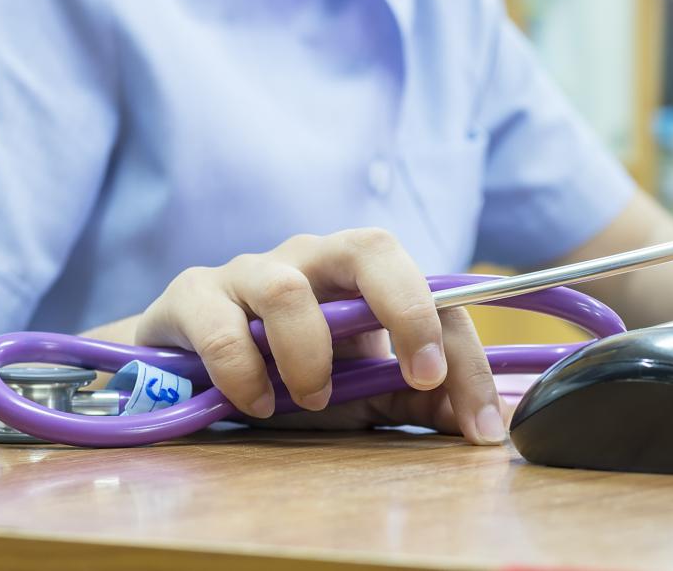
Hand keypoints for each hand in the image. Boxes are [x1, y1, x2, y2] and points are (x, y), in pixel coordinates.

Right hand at [134, 229, 507, 443]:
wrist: (184, 367)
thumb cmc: (283, 373)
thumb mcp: (362, 391)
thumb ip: (420, 401)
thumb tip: (489, 422)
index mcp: (363, 278)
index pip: (434, 295)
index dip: (464, 357)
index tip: (479, 425)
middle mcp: (311, 259)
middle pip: (371, 247)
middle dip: (407, 310)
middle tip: (418, 376)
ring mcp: (249, 272)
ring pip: (287, 290)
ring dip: (308, 356)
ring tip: (312, 400)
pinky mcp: (193, 296)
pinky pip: (221, 327)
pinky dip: (243, 374)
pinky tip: (256, 406)